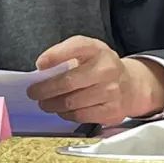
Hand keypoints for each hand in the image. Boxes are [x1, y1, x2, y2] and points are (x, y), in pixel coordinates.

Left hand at [26, 36, 163, 125]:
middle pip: (68, 82)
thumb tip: (41, 72)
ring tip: (45, 103)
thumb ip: (65, 56)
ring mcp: (112, 91)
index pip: (76, 47)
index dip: (55, 55)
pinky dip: (66, 114)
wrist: (130, 84)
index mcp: (97, 49)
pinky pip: (80, 116)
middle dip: (45, 89)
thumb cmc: (100, 67)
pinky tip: (62, 110)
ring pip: (72, 102)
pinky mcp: (112, 111)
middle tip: (33, 92)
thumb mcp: (86, 52)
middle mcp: (107, 69)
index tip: (40, 64)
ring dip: (52, 104)